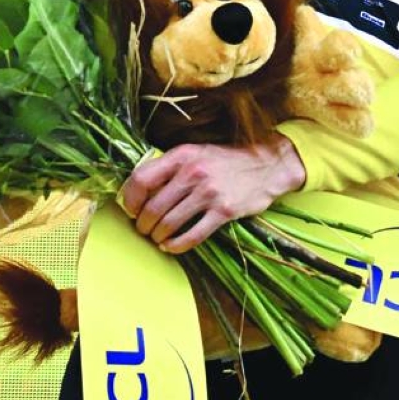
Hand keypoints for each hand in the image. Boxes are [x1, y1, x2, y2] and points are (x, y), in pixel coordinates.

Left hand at [118, 133, 305, 252]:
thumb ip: (171, 167)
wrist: (268, 165)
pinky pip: (192, 235)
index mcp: (182, 155)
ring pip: (169, 223)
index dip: (130, 199)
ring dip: (157, 236)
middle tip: (144, 230)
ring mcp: (209, 192)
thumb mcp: (197, 153)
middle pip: (153, 207)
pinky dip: (176, 245)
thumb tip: (140, 190)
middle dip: (143, 224)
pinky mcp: (224, 211)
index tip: (131, 210)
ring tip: (157, 238)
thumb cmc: (227, 161)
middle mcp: (193, 172)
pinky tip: (172, 246)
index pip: (141, 179)